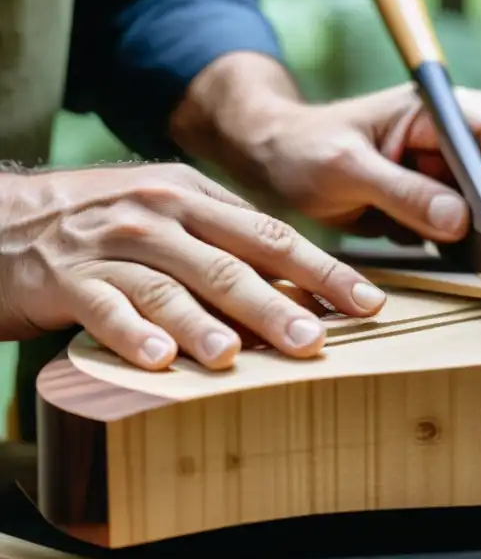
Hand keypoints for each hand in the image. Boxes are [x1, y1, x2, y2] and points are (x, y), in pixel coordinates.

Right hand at [0, 163, 386, 370]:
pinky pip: (103, 308)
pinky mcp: (65, 280)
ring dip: (208, 324)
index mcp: (194, 197)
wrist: (1, 215)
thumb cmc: (100, 222)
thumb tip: (297, 286)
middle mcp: (160, 216)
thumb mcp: (168, 212)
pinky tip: (158, 361)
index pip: (272, 235)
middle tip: (318, 340)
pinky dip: (131, 335)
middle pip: (232, 262)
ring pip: (172, 287)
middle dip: (280, 303)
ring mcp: (112, 246)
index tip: (367, 301)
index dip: (323, 270)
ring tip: (238, 357)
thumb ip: (225, 239)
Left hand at [170, 55, 480, 245]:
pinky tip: (438, 254)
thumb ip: (402, 192)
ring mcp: (459, 171)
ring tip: (449, 252)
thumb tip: (459, 222)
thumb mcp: (346, 168)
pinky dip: (467, 249)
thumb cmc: (307, 148)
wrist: (280, 159)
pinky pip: (477, 231)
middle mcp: (463, 137)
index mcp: (446, 111)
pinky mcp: (447, 201)